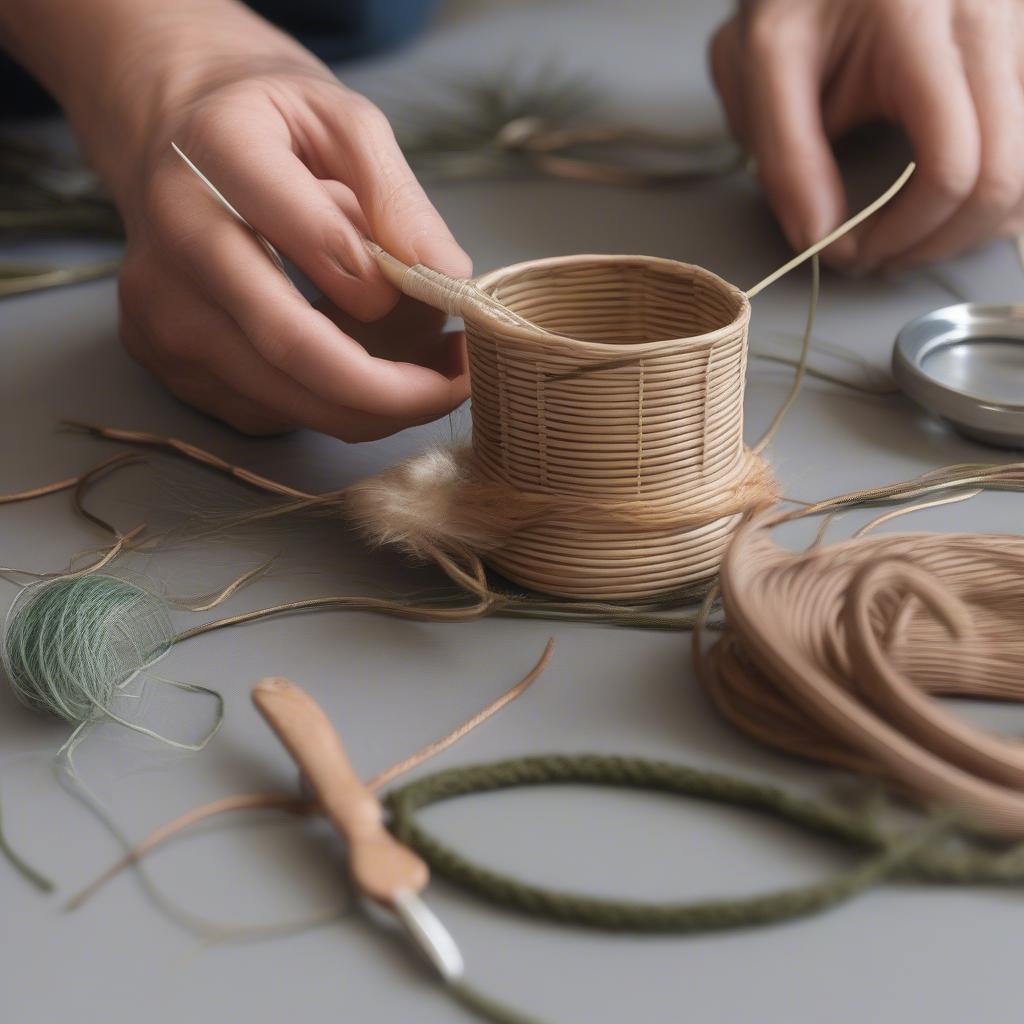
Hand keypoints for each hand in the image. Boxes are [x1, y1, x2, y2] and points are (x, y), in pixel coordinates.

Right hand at [0, 0, 470, 439]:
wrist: (173, 139)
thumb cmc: (272, 127)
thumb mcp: (345, 124)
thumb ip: (397, 197)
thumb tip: (448, 276)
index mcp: (219, 156)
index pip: (314, 242)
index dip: (390, 289)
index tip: (446, 303)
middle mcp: (175, 243)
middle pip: (293, 349)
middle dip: (395, 390)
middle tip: (458, 384)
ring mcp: (162, 312)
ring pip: (285, 401)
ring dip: (373, 410)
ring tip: (428, 379)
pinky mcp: (166, 362)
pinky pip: (268, 413)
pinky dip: (330, 410)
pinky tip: (360, 375)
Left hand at [710, 0, 1023, 270]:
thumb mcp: (764, 62)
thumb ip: (786, 155)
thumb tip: (819, 238)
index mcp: (923, 27)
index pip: (953, 166)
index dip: (903, 233)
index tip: (850, 251)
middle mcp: (992, 23)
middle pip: (1005, 178)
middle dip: (941, 241)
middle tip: (880, 255)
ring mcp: (1018, 33)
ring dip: (972, 222)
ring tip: (908, 232)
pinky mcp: (1019, 48)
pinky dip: (991, 191)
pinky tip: (943, 202)